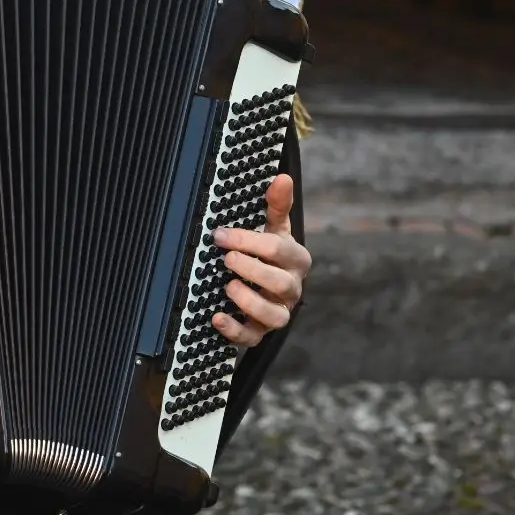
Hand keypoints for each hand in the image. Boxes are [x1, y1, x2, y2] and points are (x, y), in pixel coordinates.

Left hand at [211, 173, 309, 346]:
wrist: (272, 286)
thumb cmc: (272, 254)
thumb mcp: (276, 228)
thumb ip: (277, 205)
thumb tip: (282, 177)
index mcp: (296, 260)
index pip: (279, 250)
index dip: (250, 241)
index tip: (221, 234)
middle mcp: (291, 288)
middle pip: (279, 283)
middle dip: (252, 269)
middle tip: (227, 258)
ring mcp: (278, 312)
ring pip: (273, 315)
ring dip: (249, 302)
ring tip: (229, 286)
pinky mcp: (261, 331)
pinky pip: (252, 337)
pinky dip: (235, 330)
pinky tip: (218, 317)